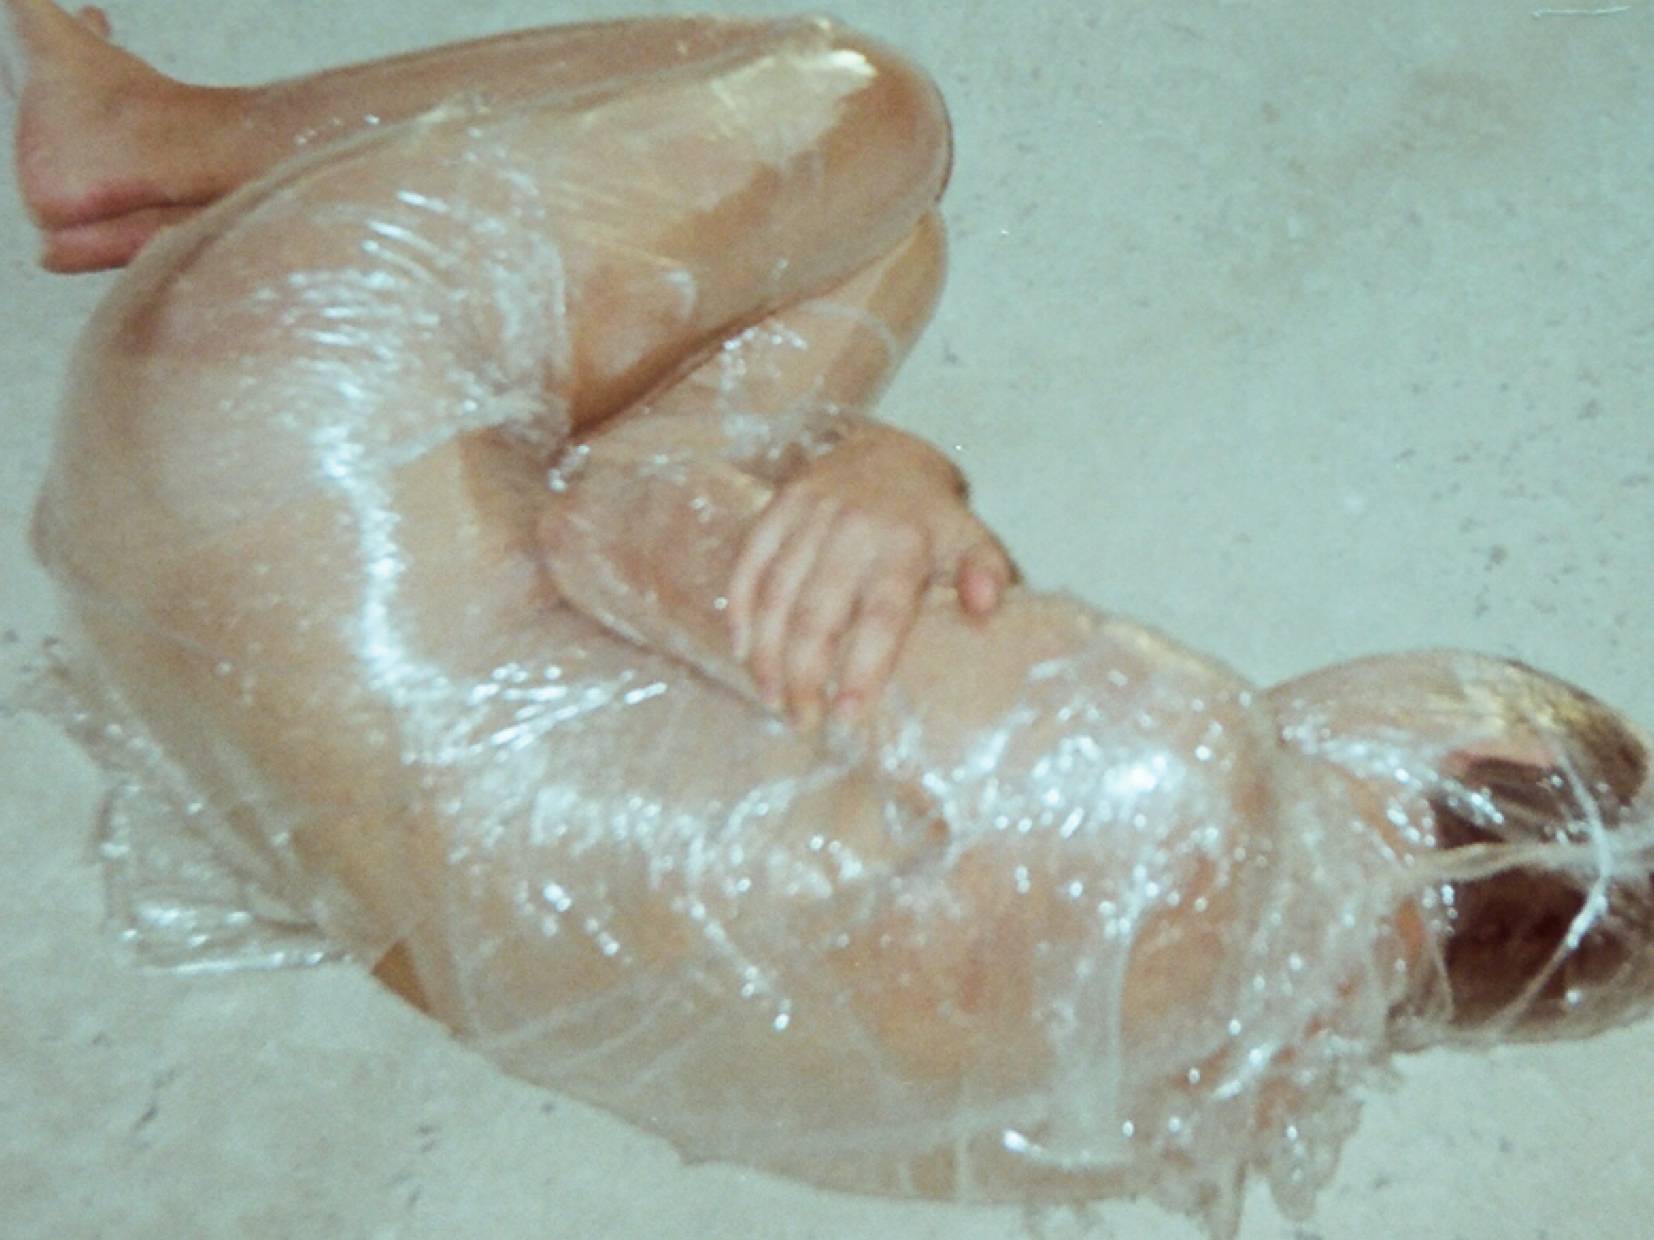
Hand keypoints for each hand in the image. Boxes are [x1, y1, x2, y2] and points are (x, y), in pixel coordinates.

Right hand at [725, 434, 1014, 733]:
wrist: (888, 450)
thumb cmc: (929, 518)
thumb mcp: (971, 538)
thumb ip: (985, 571)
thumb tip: (984, 607)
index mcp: (904, 544)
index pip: (881, 616)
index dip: (861, 669)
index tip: (846, 717)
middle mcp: (853, 528)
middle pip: (818, 614)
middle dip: (804, 675)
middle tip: (802, 720)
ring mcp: (809, 514)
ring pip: (777, 593)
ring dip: (768, 652)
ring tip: (771, 698)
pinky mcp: (777, 506)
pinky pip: (748, 561)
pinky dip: (740, 607)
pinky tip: (741, 649)